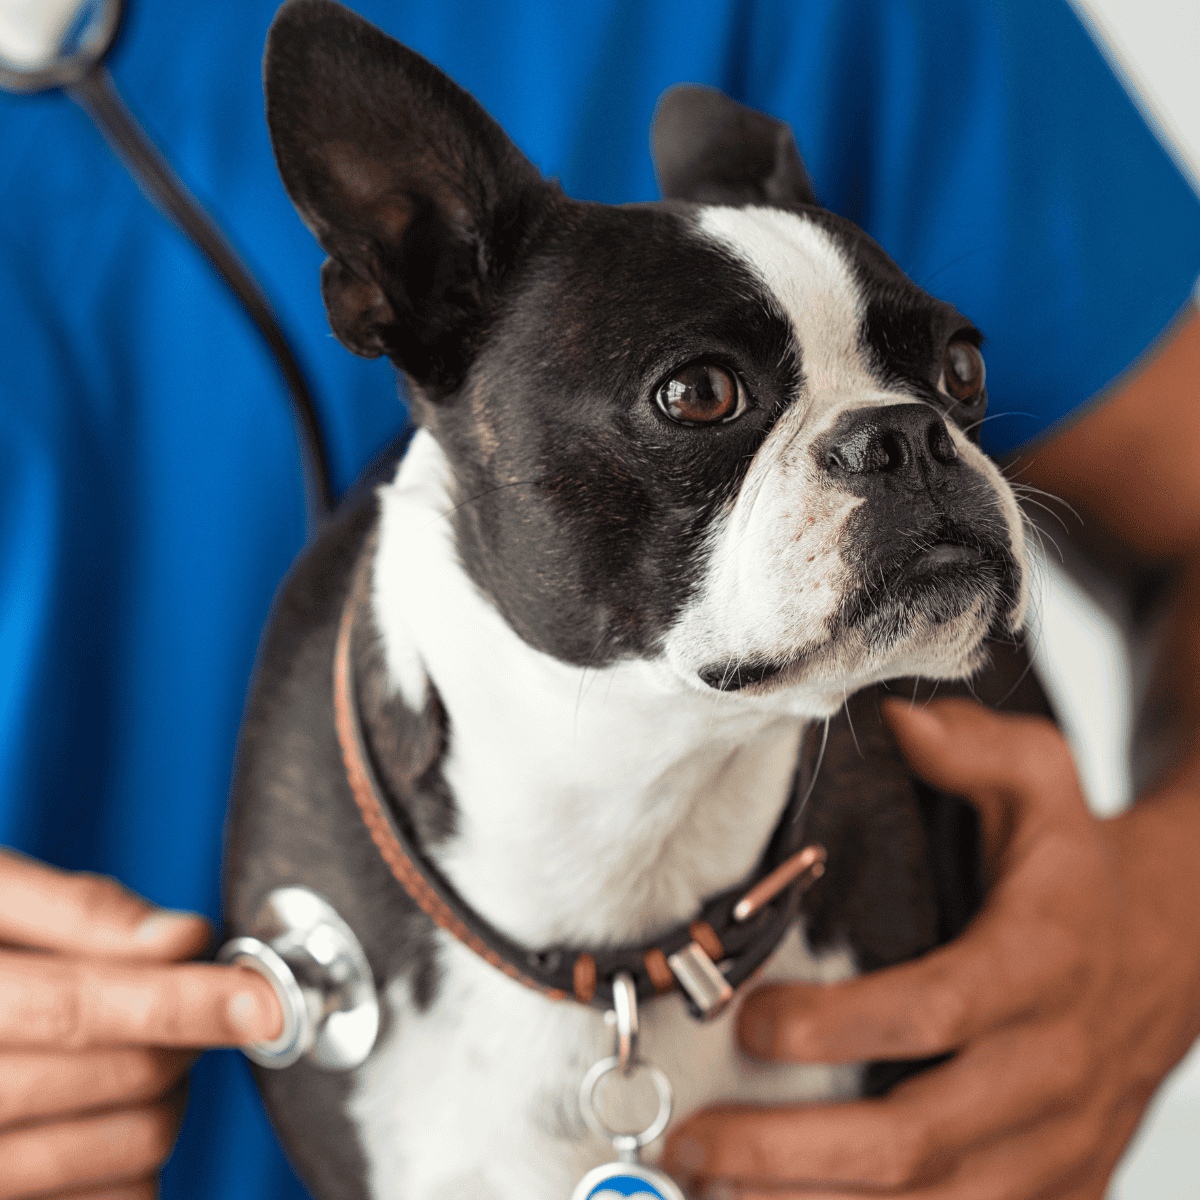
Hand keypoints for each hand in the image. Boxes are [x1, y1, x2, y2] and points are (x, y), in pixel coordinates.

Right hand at [0, 849, 281, 1199]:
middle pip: (122, 1079)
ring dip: (171, 1098)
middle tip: (188, 1003)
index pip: (78, 1008)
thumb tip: (180, 937)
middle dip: (186, 1036)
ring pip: (129, 1152)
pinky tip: (114, 1116)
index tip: (262, 999)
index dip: (182, 1002)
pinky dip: (137, 1165)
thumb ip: (72, 911)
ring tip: (144, 1054)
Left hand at [661, 698, 1199, 1197]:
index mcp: (1039, 962)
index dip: (841, 1026)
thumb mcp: (1043, 779)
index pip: (937, 1008)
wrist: (1181, 944)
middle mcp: (1051, 1066)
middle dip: (797, 1152)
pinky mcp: (1061, 1184)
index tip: (749, 1021)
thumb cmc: (1081, 861)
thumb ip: (973, 747)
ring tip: (714, 1196)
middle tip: (694, 1144)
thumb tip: (896, 722)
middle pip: (922, 1136)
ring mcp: (1059, 1140)